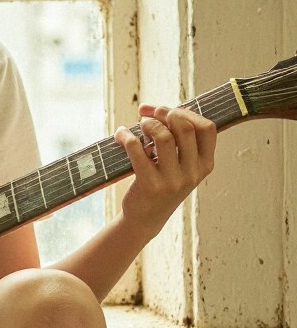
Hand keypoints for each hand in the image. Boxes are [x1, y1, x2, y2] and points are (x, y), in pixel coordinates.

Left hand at [114, 104, 216, 237]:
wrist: (145, 219)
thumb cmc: (161, 184)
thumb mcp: (180, 166)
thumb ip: (178, 141)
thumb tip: (156, 109)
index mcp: (204, 165)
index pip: (207, 128)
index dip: (187, 112)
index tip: (168, 110)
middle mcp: (192, 173)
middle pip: (184, 128)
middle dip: (165, 113)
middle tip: (150, 115)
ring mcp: (173, 181)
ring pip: (164, 137)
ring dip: (148, 124)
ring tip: (138, 126)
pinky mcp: (150, 185)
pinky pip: (137, 149)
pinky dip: (126, 136)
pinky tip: (121, 134)